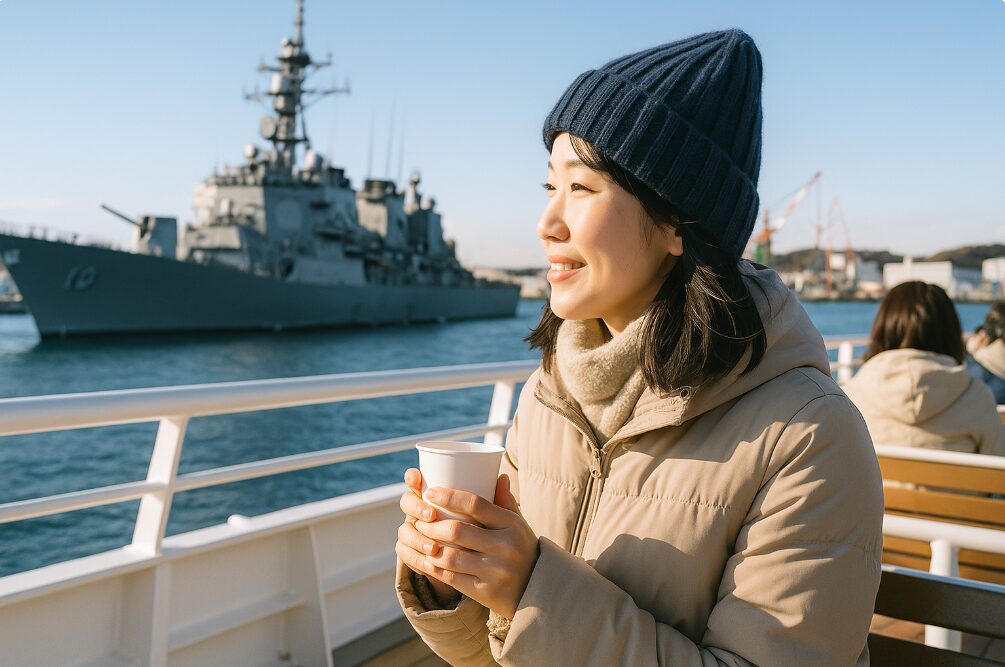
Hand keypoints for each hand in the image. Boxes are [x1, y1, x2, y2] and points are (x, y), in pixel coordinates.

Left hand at [396, 470, 538, 619]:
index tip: (430, 493)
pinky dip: (435, 567)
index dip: (449, 497)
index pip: (475, 504)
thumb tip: (499, 474)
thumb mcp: (518, 524)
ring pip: (450, 556)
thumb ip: (505, 501)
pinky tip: (427, 559)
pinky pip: (451, 578)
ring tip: (421, 539)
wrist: (537, 589)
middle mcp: (505, 546)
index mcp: (511, 524)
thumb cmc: (521, 549)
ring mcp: (495, 571)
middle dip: (432, 525)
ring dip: (430, 546)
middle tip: (420, 520)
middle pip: (457, 531)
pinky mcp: (485, 591)